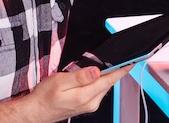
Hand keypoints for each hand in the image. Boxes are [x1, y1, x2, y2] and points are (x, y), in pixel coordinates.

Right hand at [15, 65, 132, 121]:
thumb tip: (96, 71)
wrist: (37, 111)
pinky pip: (99, 90)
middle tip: (117, 56)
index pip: (110, 79)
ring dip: (107, 75)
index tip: (132, 60)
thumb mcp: (59, 81)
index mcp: (85, 96)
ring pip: (105, 86)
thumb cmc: (45, 97)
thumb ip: (79, 76)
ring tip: (104, 64)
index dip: (122, 68)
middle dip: (115, 69)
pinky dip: (101, 81)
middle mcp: (91, 103)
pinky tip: (95, 75)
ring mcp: (90, 105)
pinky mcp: (88, 105)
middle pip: (109, 82)